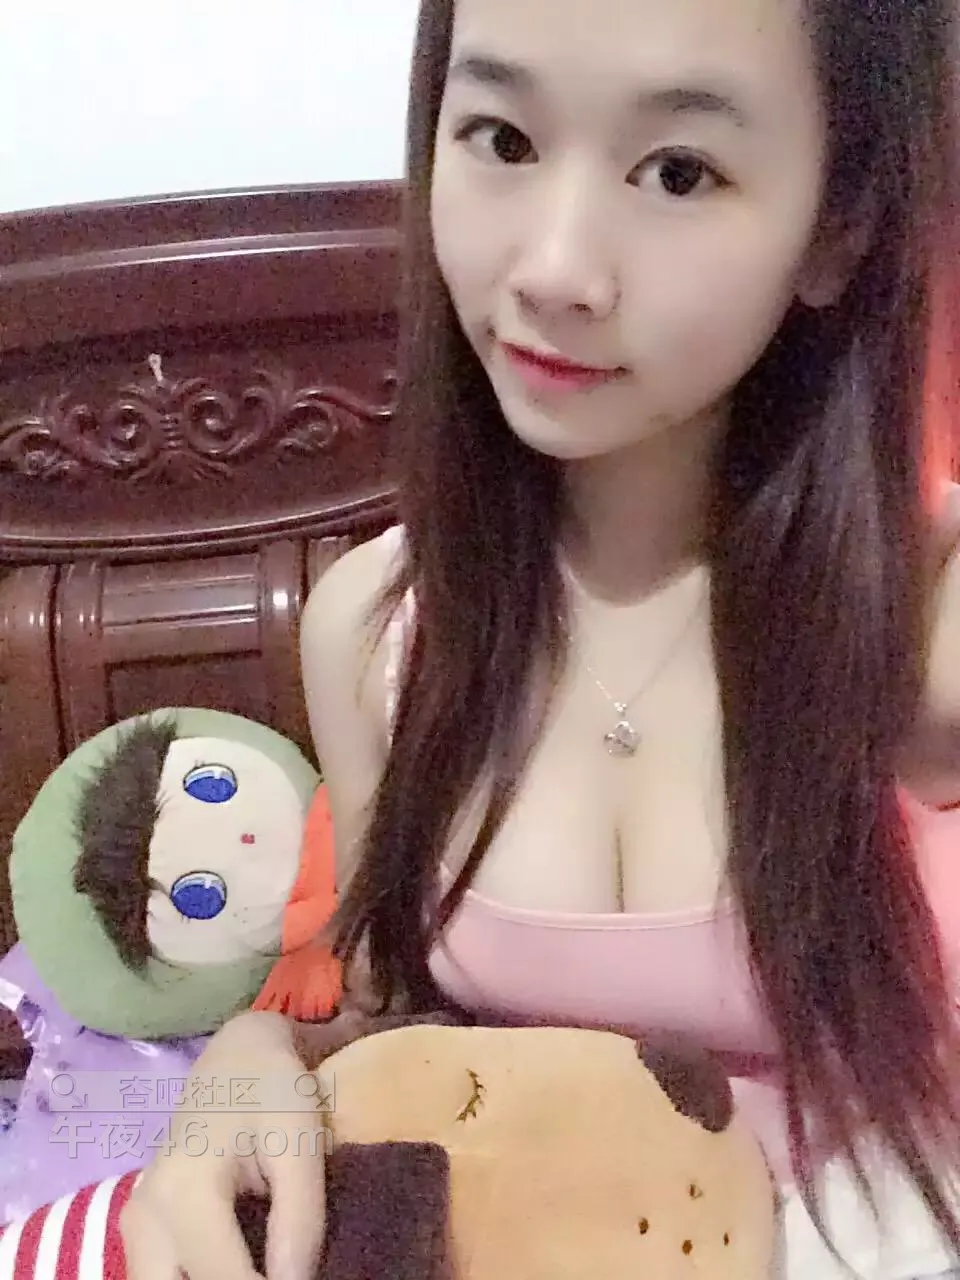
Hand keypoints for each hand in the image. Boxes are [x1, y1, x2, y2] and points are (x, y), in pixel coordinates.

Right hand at [120, 1010, 331, 1279]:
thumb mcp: (301, 1142)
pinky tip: (238, 1266)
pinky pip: (156, 1276)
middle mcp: (146, 1217)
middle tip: (272, 1276)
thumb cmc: (273, 1089)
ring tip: (257, 1267)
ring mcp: (135, 1224)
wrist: (238, 1052)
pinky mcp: (140, 1227)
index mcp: (185, 1193)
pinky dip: (190, 1279)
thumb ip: (299, 1217)